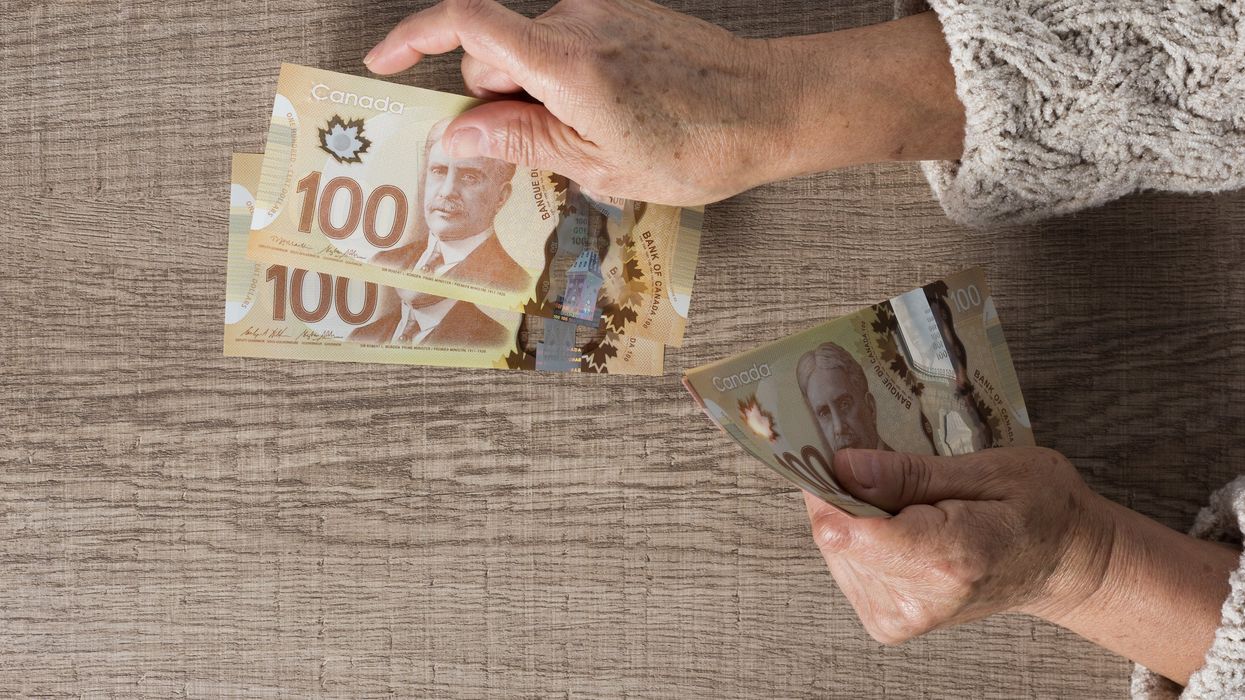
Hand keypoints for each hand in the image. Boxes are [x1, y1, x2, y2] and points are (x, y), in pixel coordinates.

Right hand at [363, 0, 964, 204]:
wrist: (770, 108)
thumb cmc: (696, 147)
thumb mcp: (597, 165)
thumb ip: (518, 144)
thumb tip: (456, 137)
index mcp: (566, 62)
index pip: (467, 25)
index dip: (413, 38)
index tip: (385, 65)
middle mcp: (578, 21)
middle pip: (495, 51)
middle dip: (494, 101)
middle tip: (531, 153)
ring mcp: (604, 12)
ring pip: (533, 52)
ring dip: (536, 94)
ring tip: (590, 140)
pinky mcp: (625, 13)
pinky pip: (569, 43)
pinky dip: (566, 79)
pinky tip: (610, 116)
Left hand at [804, 447, 1112, 643]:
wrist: (1067, 566)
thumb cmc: (1041, 509)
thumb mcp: (989, 469)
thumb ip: (910, 474)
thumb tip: (843, 466)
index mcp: (946, 560)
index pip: (844, 529)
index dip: (827, 484)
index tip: (834, 449)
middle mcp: (917, 600)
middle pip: (833, 535)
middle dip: (845, 494)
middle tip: (885, 468)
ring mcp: (901, 619)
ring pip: (834, 549)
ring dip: (855, 517)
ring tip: (906, 501)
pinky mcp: (890, 623)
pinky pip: (847, 566)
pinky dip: (863, 538)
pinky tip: (900, 527)